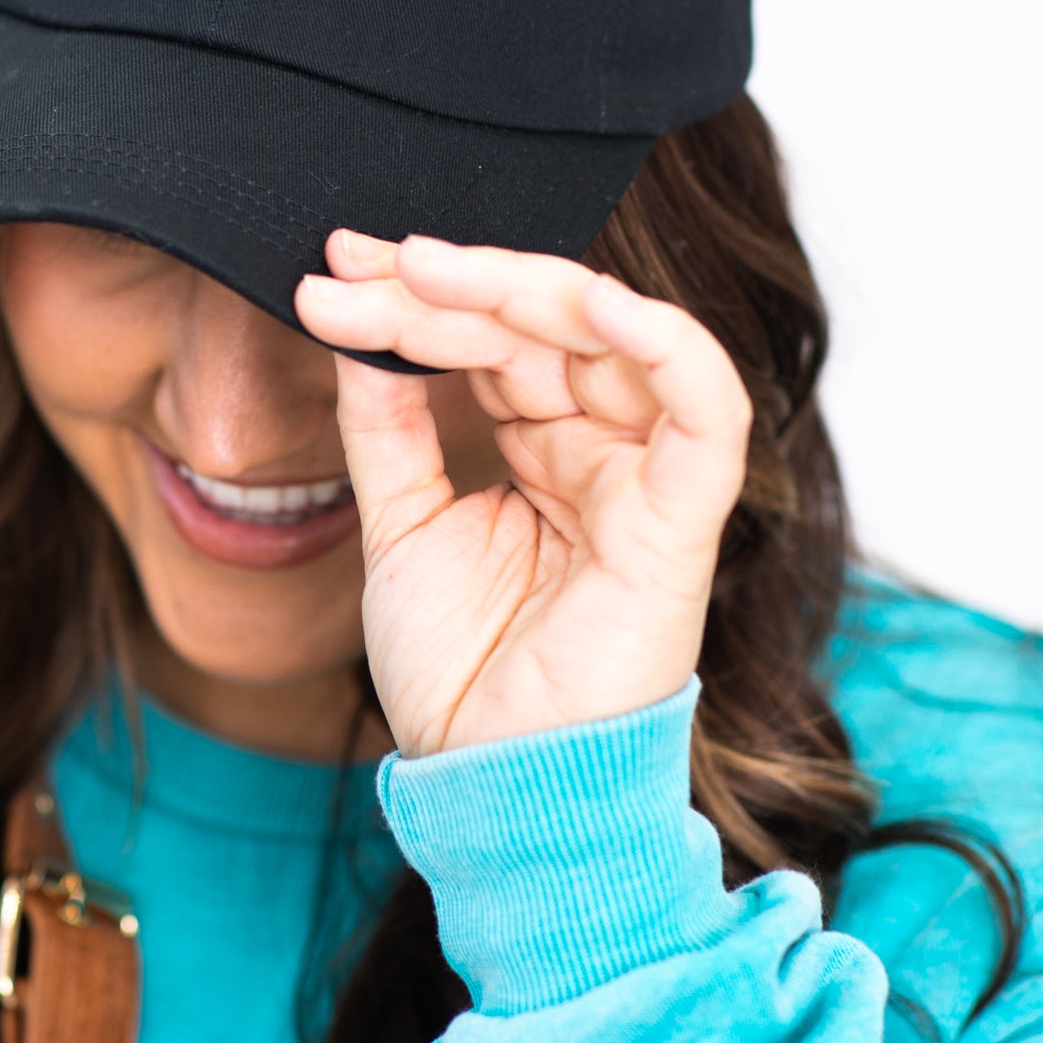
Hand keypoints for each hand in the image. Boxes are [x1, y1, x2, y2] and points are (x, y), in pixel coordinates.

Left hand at [294, 231, 751, 756]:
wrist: (490, 781)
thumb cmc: (459, 671)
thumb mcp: (400, 522)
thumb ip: (388, 424)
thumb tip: (355, 326)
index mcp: (543, 447)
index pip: (495, 336)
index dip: (420, 295)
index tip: (336, 267)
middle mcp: (600, 448)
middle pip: (543, 323)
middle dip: (448, 282)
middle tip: (358, 261)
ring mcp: (644, 476)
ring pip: (611, 338)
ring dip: (519, 290)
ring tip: (423, 269)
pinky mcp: (682, 518)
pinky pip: (706, 410)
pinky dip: (664, 343)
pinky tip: (590, 300)